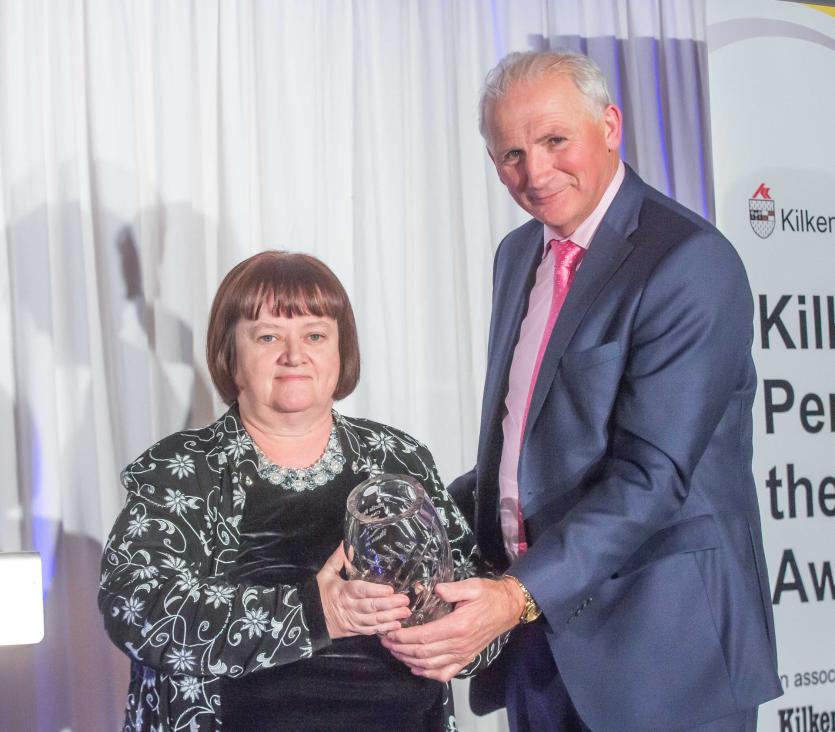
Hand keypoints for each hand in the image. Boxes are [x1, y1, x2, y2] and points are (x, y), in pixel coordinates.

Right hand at [316, 544, 410, 638]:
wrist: (309, 618)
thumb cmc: (320, 593)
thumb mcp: (326, 573)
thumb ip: (338, 559)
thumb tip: (347, 542)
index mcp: (344, 591)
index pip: (362, 591)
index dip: (376, 591)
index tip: (390, 589)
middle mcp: (350, 607)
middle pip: (371, 606)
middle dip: (390, 604)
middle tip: (405, 600)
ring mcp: (353, 620)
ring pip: (373, 620)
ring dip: (391, 617)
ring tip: (405, 612)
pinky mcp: (355, 630)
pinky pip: (371, 631)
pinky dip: (384, 629)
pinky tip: (396, 625)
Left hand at [380, 576, 523, 681]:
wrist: (508, 609)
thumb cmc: (488, 595)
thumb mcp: (472, 586)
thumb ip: (453, 588)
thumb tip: (435, 589)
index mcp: (457, 626)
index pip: (423, 636)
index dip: (403, 637)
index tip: (390, 632)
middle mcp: (458, 644)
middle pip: (422, 652)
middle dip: (400, 648)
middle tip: (386, 641)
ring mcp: (462, 655)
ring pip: (429, 664)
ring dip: (408, 660)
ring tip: (395, 651)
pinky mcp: (465, 659)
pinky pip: (444, 673)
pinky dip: (427, 673)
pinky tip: (415, 667)